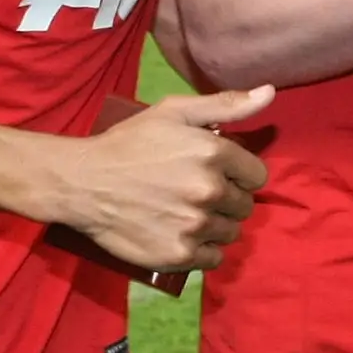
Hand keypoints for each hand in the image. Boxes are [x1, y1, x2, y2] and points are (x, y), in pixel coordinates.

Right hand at [46, 89, 271, 271]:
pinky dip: (203, 250)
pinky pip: (214, 259)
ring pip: (231, 232)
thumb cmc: (129, 143)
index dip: (239, 174)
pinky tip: (184, 235)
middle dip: (228, 199)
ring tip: (188, 214)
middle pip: (244, 205)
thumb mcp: (174, 111)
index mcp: (214, 153)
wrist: (82, 182)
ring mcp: (194, 226)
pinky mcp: (179, 255)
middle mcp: (209, 191)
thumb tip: (269, 93)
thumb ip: (225, 104)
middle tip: (197, 194)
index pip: (257, 175)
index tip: (218, 174)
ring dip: (216, 225)